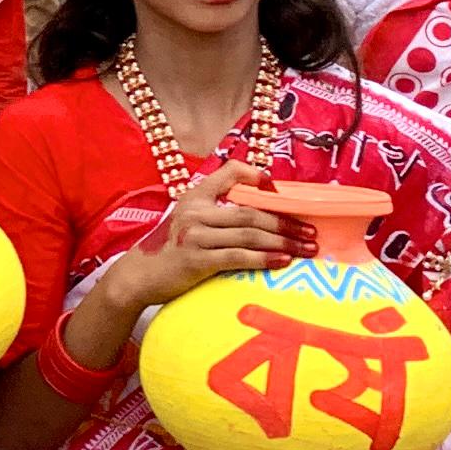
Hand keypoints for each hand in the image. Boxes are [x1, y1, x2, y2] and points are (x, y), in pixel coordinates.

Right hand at [108, 163, 305, 310]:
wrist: (140, 275)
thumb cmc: (171, 248)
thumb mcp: (188, 219)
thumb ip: (216, 209)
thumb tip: (261, 205)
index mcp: (194, 196)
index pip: (230, 173)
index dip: (257, 178)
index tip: (282, 193)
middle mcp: (194, 212)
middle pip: (251, 212)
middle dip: (286, 222)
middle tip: (310, 232)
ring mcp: (194, 236)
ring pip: (249, 234)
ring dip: (283, 241)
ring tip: (306, 249)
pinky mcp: (196, 260)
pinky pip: (238, 256)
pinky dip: (264, 258)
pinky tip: (283, 261)